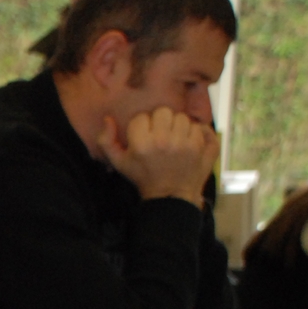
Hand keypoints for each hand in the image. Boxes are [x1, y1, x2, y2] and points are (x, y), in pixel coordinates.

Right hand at [96, 107, 218, 206]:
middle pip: (163, 112)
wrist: (170, 196)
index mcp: (141, 144)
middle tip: (160, 134)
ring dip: (178, 126)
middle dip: (161, 122)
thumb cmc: (143, 177)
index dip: (141, 126)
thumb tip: (108, 119)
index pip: (141, 117)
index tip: (143, 137)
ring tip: (175, 138)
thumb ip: (106, 141)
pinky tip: (188, 142)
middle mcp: (163, 140)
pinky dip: (194, 132)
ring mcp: (185, 143)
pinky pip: (199, 126)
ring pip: (182, 117)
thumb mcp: (118, 163)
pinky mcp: (201, 146)